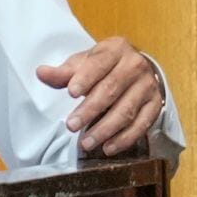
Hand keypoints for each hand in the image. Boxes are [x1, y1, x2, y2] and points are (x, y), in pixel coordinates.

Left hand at [35, 37, 164, 155]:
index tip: (71, 92)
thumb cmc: (104, 66)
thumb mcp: (83, 63)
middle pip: (111, 89)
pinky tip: (108, 148)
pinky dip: (125, 138)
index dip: (86, 77)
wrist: (136, 68)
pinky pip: (141, 125)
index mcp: (116, 48)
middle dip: (90, 109)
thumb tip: (41, 73)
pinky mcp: (155, 105)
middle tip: (71, 125)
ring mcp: (148, 86)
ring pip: (126, 110)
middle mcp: (136, 65)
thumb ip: (63, 72)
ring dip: (105, 129)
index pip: (100, 63)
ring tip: (86, 142)